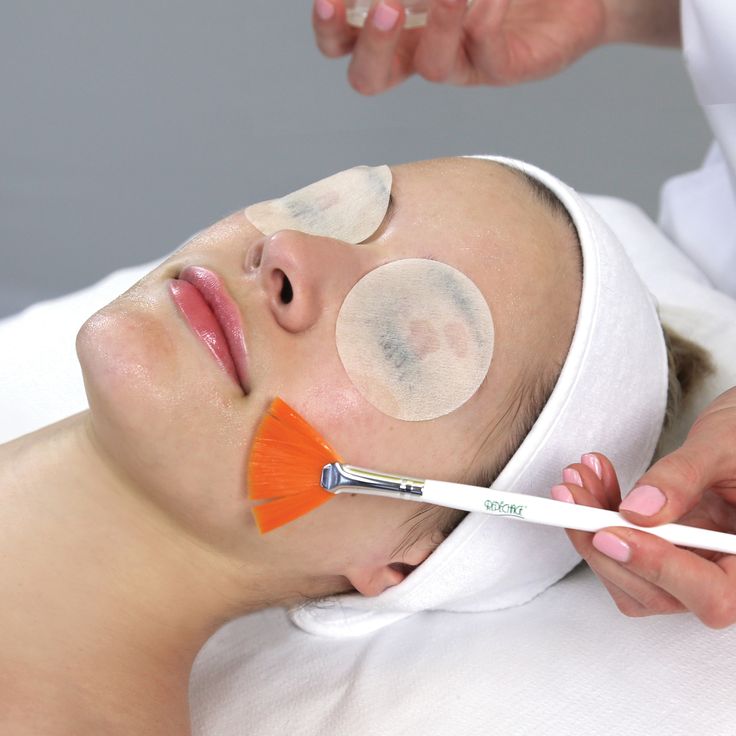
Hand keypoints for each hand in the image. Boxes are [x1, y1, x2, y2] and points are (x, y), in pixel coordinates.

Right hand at [312, 0, 607, 94]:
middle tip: (385, 8)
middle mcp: (421, 49)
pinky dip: (484, 19)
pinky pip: (486, 51)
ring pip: (431, 68)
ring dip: (436, 25)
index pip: (343, 41)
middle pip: (371, 76)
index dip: (328, 27)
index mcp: (397, 25)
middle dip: (369, 45)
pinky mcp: (504, 67)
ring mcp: (463, 62)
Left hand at [552, 387, 735, 627]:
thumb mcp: (722, 448)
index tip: (610, 533)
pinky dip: (600, 517)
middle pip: (659, 594)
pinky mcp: (667, 552)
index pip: (714, 596)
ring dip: (592, 529)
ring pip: (631, 578)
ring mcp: (694, 568)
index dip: (658, 570)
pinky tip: (594, 481)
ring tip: (578, 480)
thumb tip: (638, 510)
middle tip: (573, 499)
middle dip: (604, 544)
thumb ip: (683, 478)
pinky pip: (625, 551)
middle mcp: (727, 575)